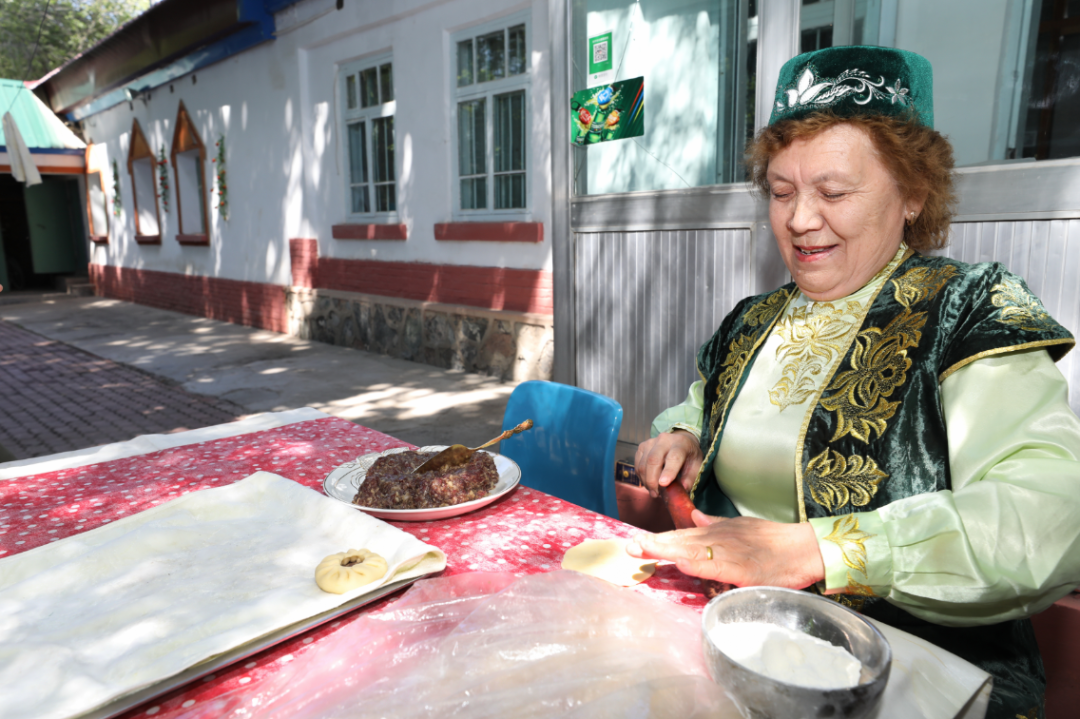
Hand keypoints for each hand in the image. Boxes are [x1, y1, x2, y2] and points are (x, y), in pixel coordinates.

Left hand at [626, 510, 825, 589]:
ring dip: (666, 550)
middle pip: (680, 540)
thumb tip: (694, 516)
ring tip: (643, 550)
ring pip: (692, 550)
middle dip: (654, 544)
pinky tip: (682, 562)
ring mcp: (729, 552)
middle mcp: (718, 539)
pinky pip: (716, 565)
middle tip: (628, 546)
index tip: (635, 541)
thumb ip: (715, 524)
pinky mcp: (742, 568)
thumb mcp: (739, 527)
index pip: (680, 535)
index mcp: (715, 532)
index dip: (657, 539)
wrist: (802, 548)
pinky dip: (698, 562)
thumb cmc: (772, 541)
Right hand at [635, 430, 702, 497]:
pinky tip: (648, 482)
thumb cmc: (688, 455)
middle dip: (652, 480)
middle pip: (653, 460)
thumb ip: (689, 478)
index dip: (668, 471)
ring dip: (646, 481)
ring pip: (643, 464)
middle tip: (656, 494)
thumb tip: (681, 491)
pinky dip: (641, 477)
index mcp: (681, 443)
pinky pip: (637, 465)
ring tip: (653, 490)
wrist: (681, 440)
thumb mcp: (696, 465)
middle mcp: (664, 440)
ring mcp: (650, 442)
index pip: (674, 457)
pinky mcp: (642, 446)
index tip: (664, 484)